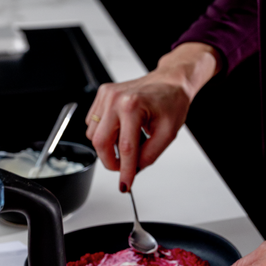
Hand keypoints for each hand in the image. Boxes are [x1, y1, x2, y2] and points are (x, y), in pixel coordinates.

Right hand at [85, 42, 219, 190]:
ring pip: (93, 134)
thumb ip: (150, 154)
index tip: (125, 185)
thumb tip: (134, 169)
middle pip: (101, 143)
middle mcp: (115, 99)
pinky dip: (104, 132)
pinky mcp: (102, 94)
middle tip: (125, 168)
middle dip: (111, 161)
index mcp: (133, 106)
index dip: (125, 171)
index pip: (126, 148)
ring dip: (108, 146)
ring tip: (129, 141)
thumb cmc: (171, 101)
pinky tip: (121, 128)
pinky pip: (93, 122)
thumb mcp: (168, 133)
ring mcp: (106, 95)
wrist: (170, 81)